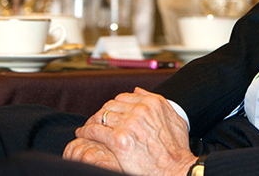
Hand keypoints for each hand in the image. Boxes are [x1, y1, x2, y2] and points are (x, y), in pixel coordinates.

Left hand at [70, 87, 194, 175]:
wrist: (173, 167)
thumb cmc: (175, 147)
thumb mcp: (174, 118)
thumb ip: (157, 101)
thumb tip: (138, 91)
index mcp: (152, 103)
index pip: (124, 97)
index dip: (115, 106)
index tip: (111, 113)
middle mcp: (140, 110)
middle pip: (110, 105)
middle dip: (102, 113)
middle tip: (96, 121)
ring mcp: (128, 124)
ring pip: (100, 116)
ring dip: (92, 122)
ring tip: (87, 128)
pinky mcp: (118, 140)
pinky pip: (94, 131)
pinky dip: (86, 132)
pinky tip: (83, 135)